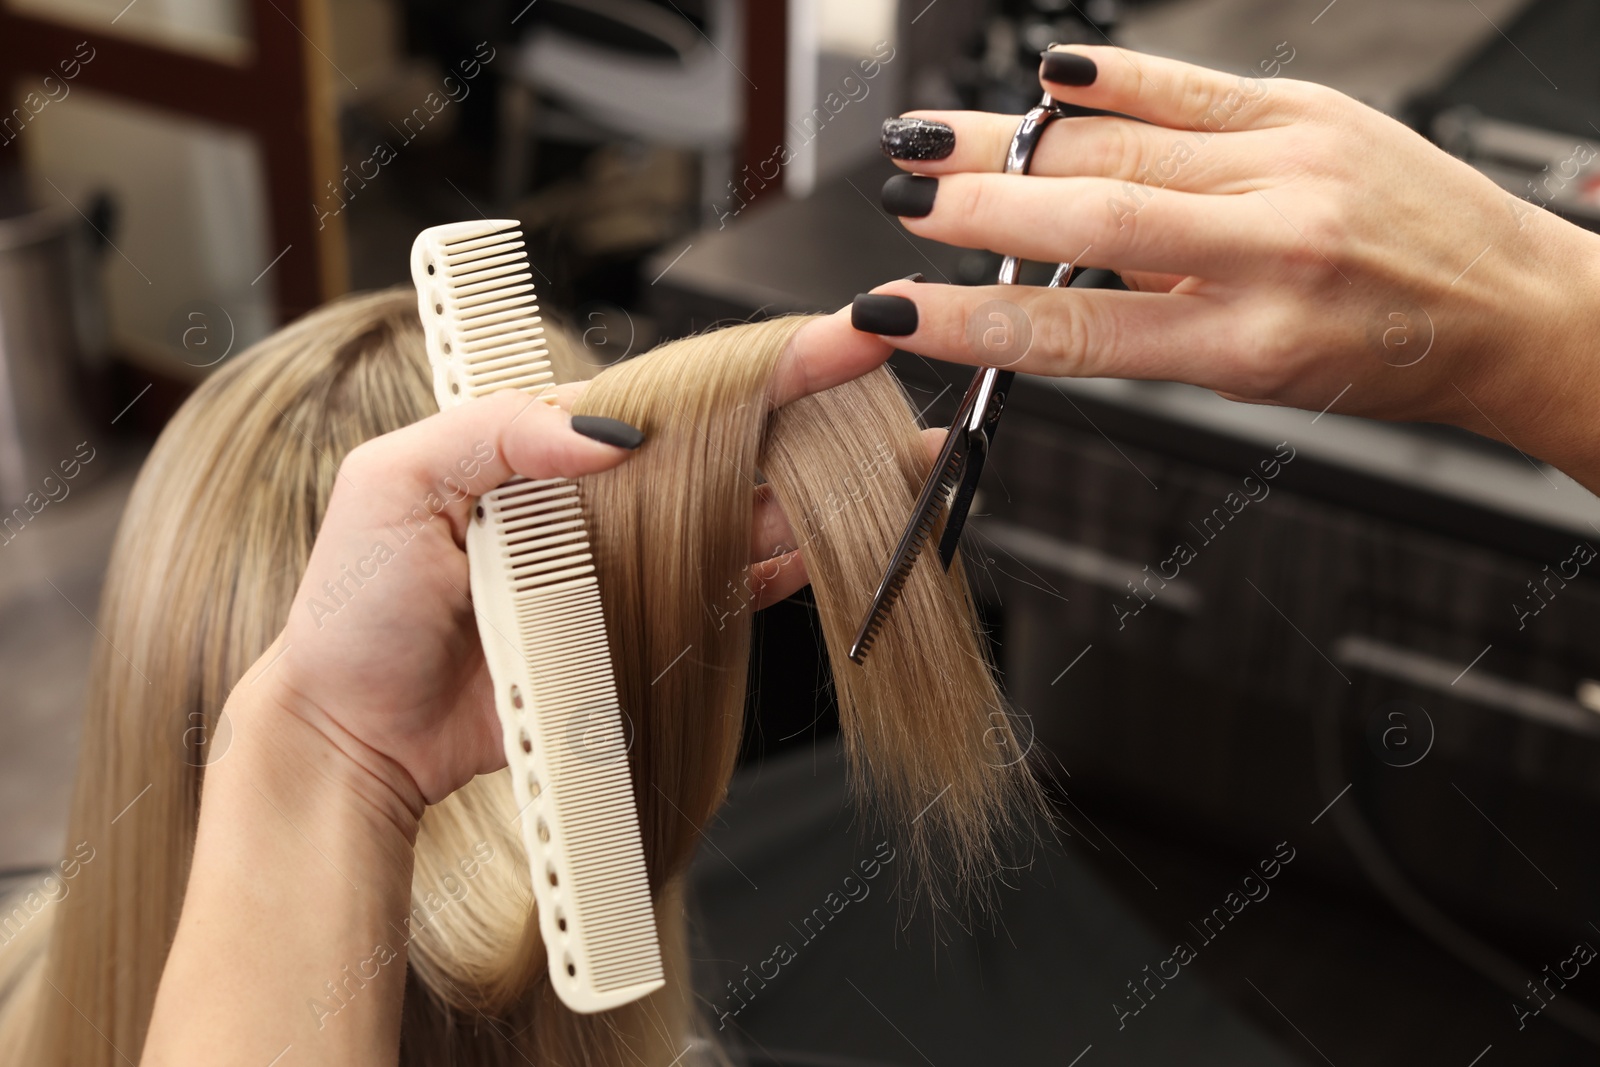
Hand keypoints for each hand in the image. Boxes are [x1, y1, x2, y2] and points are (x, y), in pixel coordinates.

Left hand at [252, 308, 896, 819]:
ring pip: (735, 516)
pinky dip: (772, 572)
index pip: (663, 388)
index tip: (830, 335)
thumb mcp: (390, 484)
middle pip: (719, 442)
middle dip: (808, 409)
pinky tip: (817, 547)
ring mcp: (618, 567)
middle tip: (880, 382)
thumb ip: (494, 433)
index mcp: (540, 444)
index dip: (750, 360)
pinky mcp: (632, 634)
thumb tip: (608, 426)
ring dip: (808, 488)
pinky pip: (719, 597)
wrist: (357, 734)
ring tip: (879, 465)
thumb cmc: (354, 608)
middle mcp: (593, 497)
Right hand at [862, 45, 1599, 488]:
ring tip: (934, 139)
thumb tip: (1050, 267)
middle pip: (1092, 216)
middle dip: (979, 206)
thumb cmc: (1384, 355)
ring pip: (1124, 144)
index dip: (971, 316)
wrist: (1510, 307)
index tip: (899, 310)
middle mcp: (1272, 249)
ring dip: (1013, 141)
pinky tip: (1048, 79)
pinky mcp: (1310, 111)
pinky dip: (1113, 78)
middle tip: (902, 201)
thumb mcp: (1255, 376)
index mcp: (1248, 342)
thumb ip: (1151, 322)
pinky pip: (1193, 86)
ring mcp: (1293, 167)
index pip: (1077, 330)